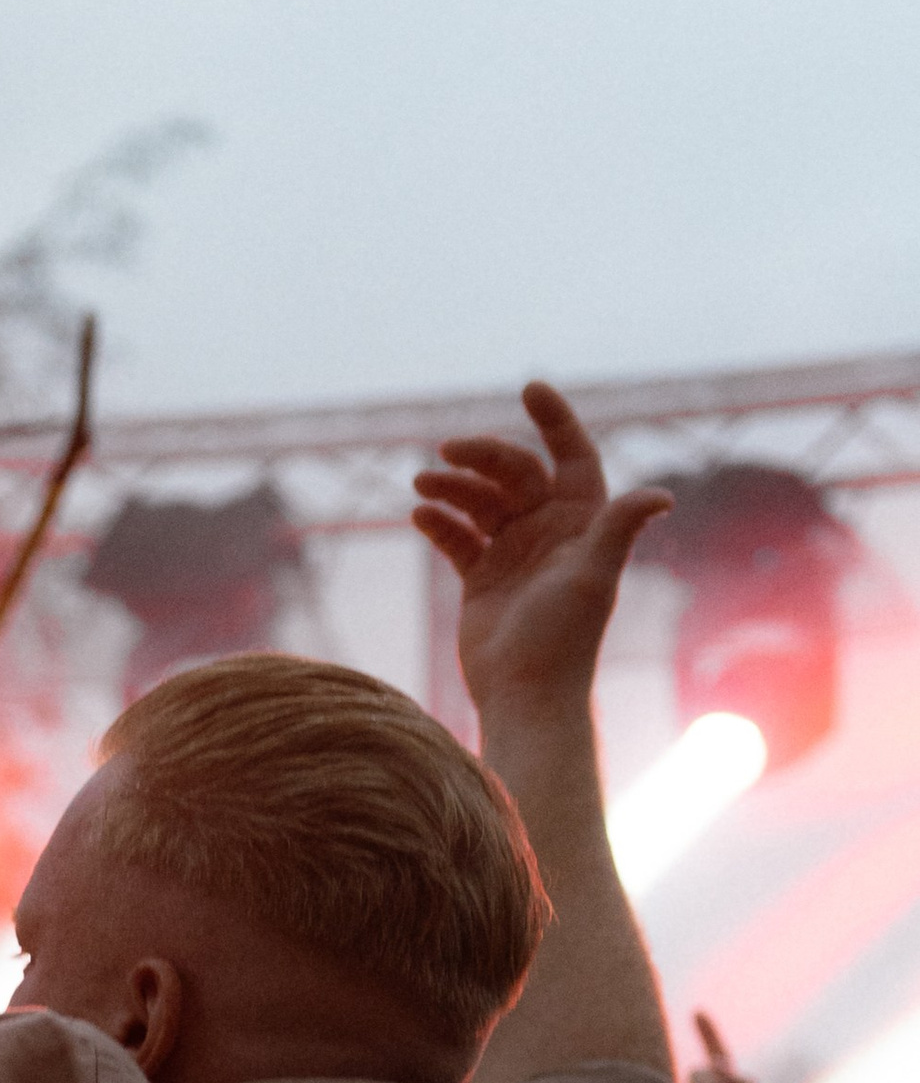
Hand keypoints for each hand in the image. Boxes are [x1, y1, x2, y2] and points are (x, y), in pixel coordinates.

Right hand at [410, 381, 668, 723]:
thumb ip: (619, 529)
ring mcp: (513, 551)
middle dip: (481, 456)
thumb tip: (662, 495)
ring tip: (422, 486)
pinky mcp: (481, 576)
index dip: (555, 421)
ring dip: (450, 487)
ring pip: (478, 501)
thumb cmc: (566, 639)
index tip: (531, 388)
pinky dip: (438, 523)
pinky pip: (456, 536)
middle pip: (513, 473)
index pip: (571, 456)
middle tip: (447, 451)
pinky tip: (419, 517)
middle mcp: (548, 530)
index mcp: (583, 522)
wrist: (526, 694)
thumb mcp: (593, 577)